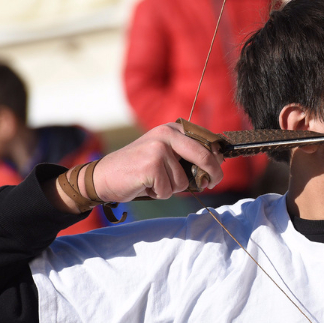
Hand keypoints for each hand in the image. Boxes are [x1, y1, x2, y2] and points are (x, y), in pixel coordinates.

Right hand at [83, 123, 223, 203]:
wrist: (105, 177)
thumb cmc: (139, 169)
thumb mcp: (165, 155)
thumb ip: (187, 156)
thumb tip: (217, 164)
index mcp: (172, 129)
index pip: (205, 141)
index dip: (216, 158)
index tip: (218, 170)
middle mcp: (166, 134)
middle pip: (204, 156)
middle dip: (213, 174)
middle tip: (212, 184)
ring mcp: (158, 149)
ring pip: (184, 180)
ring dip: (172, 188)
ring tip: (154, 182)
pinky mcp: (151, 165)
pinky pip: (169, 190)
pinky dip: (160, 193)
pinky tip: (146, 186)